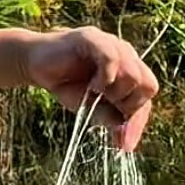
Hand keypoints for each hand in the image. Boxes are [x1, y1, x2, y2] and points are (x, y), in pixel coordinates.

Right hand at [20, 27, 158, 150]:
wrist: (37, 66)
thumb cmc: (68, 86)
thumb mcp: (93, 109)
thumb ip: (111, 119)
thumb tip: (125, 140)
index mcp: (130, 68)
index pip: (148, 94)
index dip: (138, 122)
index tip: (124, 145)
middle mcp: (126, 54)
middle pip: (148, 85)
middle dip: (129, 105)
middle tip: (106, 105)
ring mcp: (111, 44)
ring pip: (134, 75)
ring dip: (116, 92)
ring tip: (96, 92)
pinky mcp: (93, 38)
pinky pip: (112, 59)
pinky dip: (105, 78)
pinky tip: (93, 85)